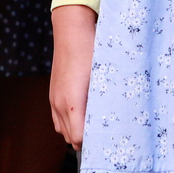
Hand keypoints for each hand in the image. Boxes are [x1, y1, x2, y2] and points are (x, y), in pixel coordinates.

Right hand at [50, 4, 97, 147]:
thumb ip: (108, 100)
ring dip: (77, 132)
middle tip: (107, 135)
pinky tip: (83, 114)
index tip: (110, 140)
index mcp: (73, 103)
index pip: (79, 139)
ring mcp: (54, 99)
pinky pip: (58, 119)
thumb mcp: (104, 76)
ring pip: (63, 131)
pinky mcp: (52, 94)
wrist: (72, 29)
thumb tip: (120, 119)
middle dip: (87, 140)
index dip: (94, 143)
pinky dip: (69, 123)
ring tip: (96, 125)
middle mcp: (59, 104)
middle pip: (71, 139)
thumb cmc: (91, 50)